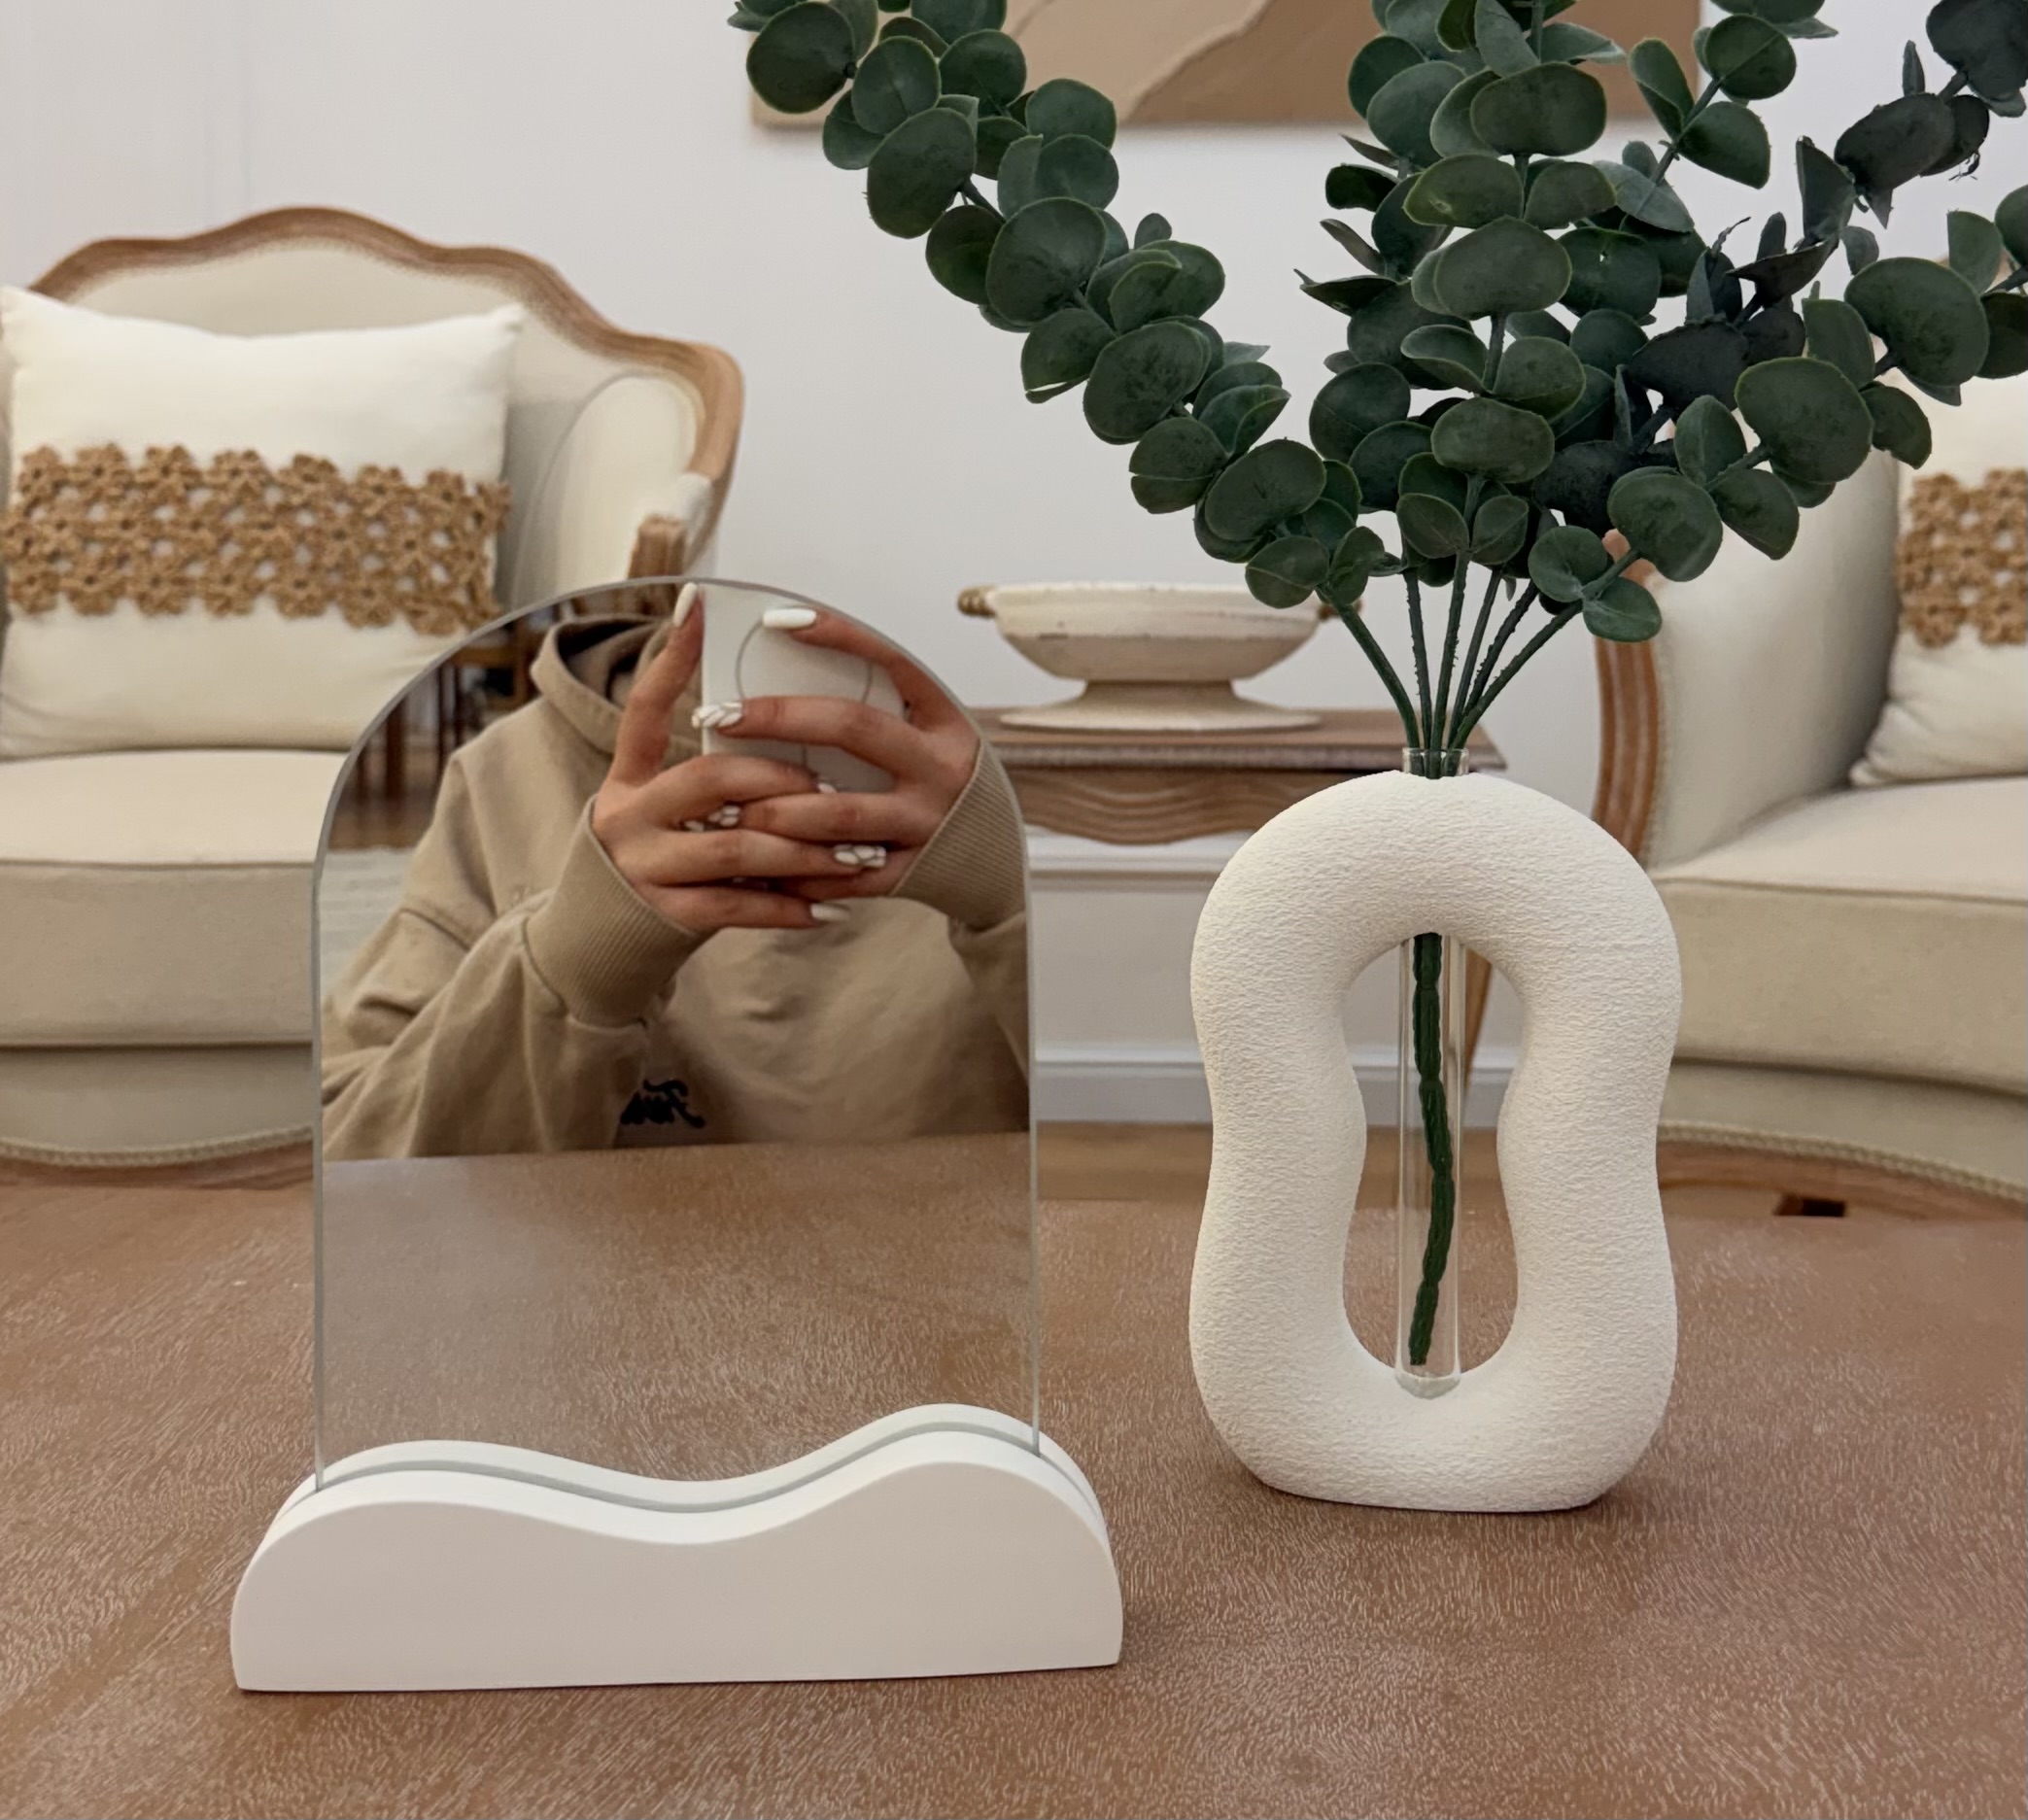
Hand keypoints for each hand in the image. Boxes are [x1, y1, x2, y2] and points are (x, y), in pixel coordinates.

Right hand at [591, 589, 871, 932]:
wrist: (601, 946)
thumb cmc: (658, 866)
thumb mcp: (665, 815)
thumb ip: (711, 783)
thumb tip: (789, 740)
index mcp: (628, 779)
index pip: (646, 707)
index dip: (670, 657)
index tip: (697, 604)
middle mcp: (628, 815)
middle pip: (710, 778)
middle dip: (780, 781)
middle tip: (833, 789)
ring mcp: (642, 866)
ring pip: (735, 846)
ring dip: (804, 850)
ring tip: (854, 855)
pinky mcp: (663, 914)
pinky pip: (737, 906)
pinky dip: (788, 908)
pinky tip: (830, 911)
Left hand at [703, 608, 980, 902]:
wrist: (997, 863)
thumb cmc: (944, 787)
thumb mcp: (931, 739)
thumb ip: (881, 715)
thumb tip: (791, 680)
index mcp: (946, 721)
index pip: (892, 663)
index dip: (839, 637)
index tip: (779, 620)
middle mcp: (940, 767)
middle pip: (854, 728)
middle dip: (780, 718)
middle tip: (722, 714)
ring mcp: (927, 823)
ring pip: (840, 812)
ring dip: (776, 808)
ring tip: (728, 804)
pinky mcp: (910, 873)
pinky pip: (843, 874)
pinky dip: (797, 869)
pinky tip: (759, 861)